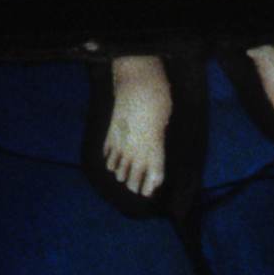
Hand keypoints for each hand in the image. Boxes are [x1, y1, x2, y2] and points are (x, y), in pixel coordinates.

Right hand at [101, 52, 172, 198]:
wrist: (137, 84)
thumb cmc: (158, 100)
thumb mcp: (165, 121)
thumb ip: (158, 141)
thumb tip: (153, 150)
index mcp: (155, 150)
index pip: (154, 178)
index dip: (151, 187)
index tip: (149, 190)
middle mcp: (136, 152)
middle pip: (132, 181)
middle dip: (135, 186)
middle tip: (137, 186)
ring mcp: (121, 145)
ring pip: (117, 172)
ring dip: (121, 174)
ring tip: (125, 173)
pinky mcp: (110, 136)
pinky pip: (107, 157)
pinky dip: (110, 161)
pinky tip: (114, 159)